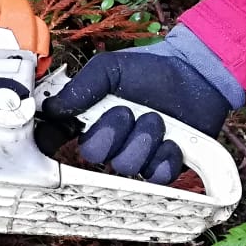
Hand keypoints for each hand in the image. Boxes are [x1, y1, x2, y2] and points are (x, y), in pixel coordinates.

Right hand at [44, 27, 244, 183]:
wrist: (195, 75)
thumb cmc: (149, 69)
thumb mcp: (109, 68)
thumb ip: (80, 87)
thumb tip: (50, 108)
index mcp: (88, 118)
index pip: (57, 138)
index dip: (50, 141)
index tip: (52, 137)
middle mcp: (109, 141)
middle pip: (93, 155)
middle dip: (113, 131)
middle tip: (128, 111)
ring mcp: (136, 156)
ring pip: (126, 167)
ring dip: (144, 140)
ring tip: (157, 119)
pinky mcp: (163, 166)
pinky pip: (156, 177)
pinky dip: (165, 157)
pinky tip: (172, 141)